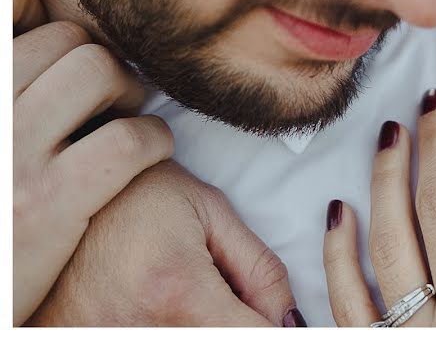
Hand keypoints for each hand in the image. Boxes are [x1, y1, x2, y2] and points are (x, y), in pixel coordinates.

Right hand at [13, 0, 174, 324]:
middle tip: (113, 94)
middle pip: (70, 42)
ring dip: (131, 92)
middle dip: (104, 65)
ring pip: (99, 73)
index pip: (12, 5)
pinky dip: (153, 139)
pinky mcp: (50, 201)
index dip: (53, 23)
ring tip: (130, 115)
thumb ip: (9, 67)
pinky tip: (149, 153)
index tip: (71, 54)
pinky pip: (128, 139)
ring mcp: (9, 156)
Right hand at [27, 159, 301, 326]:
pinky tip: (166, 306)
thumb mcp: (212, 212)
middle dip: (238, 324)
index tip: (270, 311)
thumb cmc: (141, 193)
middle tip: (224, 292)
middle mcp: (141, 330)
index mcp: (179, 290)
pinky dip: (175, 328)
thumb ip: (261, 269)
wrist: (63, 192)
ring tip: (188, 293)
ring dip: (205, 325)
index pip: (253, 337)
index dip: (276, 328)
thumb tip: (291, 321)